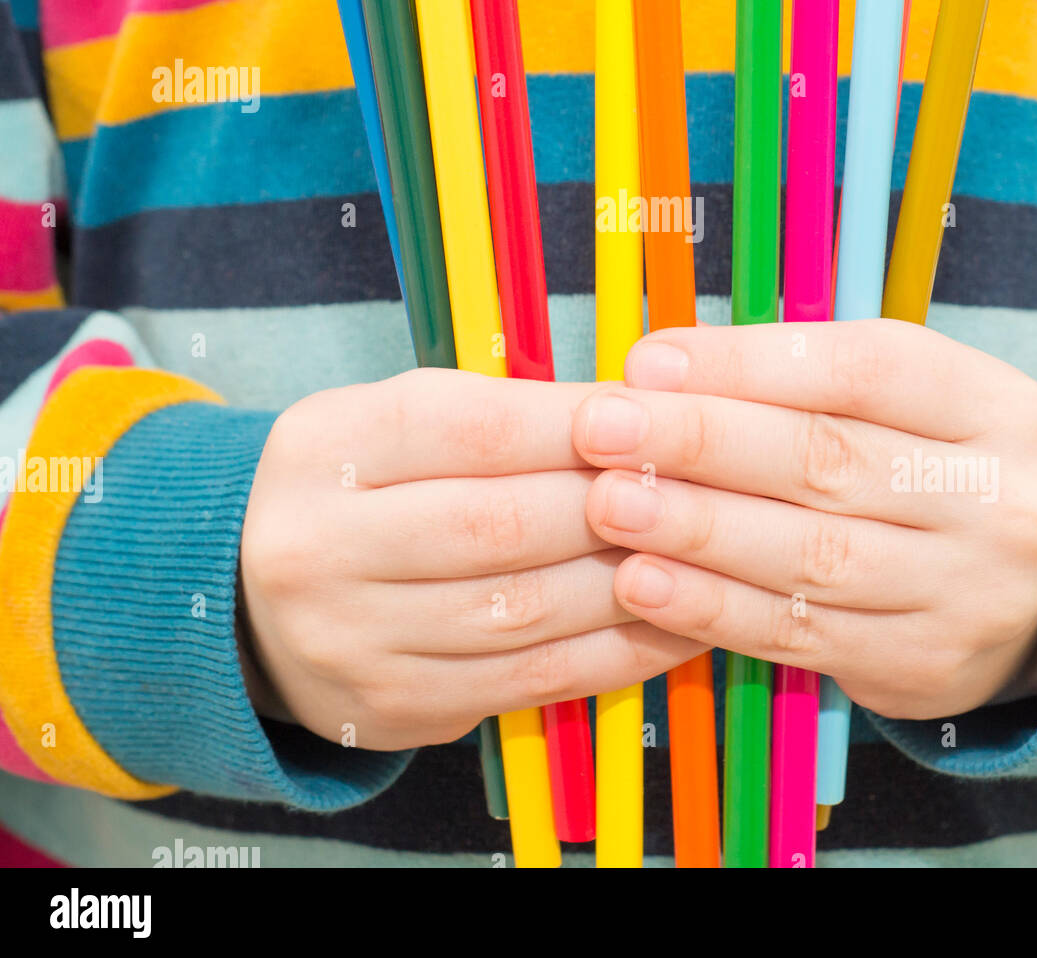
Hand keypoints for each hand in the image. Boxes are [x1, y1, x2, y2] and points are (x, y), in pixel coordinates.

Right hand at [239, 368, 700, 749]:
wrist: (253, 600)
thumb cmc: (358, 487)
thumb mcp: (393, 419)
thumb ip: (497, 415)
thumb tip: (631, 414)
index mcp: (324, 450)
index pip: (474, 429)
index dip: (577, 426)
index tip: (648, 418)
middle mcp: (320, 549)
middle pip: (502, 525)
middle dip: (613, 505)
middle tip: (688, 486)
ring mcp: (352, 641)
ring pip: (525, 610)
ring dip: (631, 582)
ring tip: (698, 553)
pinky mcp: (396, 707)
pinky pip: (532, 681)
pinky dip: (617, 652)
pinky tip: (671, 621)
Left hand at [573, 321, 1036, 720]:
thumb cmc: (930, 468)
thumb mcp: (907, 402)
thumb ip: (800, 381)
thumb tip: (661, 369)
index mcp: (992, 407)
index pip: (862, 370)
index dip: (746, 365)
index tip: (648, 362)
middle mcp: (996, 500)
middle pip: (828, 461)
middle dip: (701, 441)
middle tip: (602, 428)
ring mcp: (966, 592)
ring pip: (810, 555)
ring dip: (696, 529)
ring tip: (609, 502)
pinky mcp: (918, 664)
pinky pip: (798, 634)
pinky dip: (712, 608)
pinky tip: (644, 583)